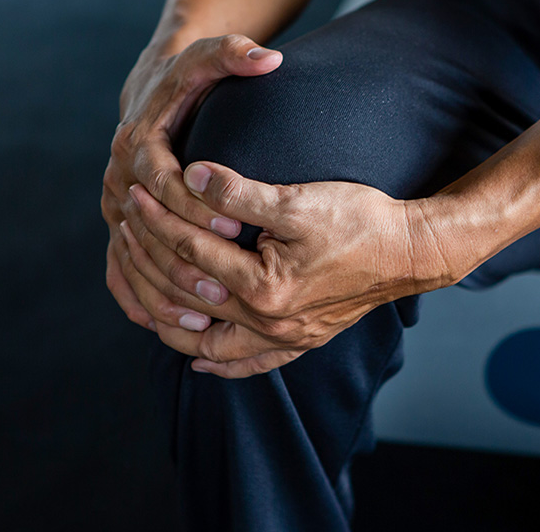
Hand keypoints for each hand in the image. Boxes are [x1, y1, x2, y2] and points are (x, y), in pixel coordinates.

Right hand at [102, 35, 282, 341]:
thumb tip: (271, 57)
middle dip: (182, 261)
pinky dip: (142, 299)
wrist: (153, 88)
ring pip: (129, 259)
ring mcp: (114, 207)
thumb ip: (236, 55)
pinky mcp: (118, 228)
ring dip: (161, 292)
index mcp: (137, 140)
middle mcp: (118, 177)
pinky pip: (121, 272)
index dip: (197, 207)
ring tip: (201, 321)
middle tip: (223, 290)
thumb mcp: (209, 59)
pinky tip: (174, 325)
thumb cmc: (189, 77)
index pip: (164, 181)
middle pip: (145, 230)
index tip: (237, 229)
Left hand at [119, 161, 456, 377]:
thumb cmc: (361, 221)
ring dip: (170, 318)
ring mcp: (284, 338)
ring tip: (143, 291)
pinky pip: (249, 364)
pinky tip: (199, 357)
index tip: (135, 196)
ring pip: (207, 342)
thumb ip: (239, 193)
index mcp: (263, 288)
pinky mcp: (300, 341)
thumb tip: (191, 175)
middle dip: (150, 262)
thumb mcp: (297, 200)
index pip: (191, 254)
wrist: (413, 252)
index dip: (157, 221)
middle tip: (127, 233)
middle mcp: (269, 324)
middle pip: (188, 299)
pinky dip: (219, 362)